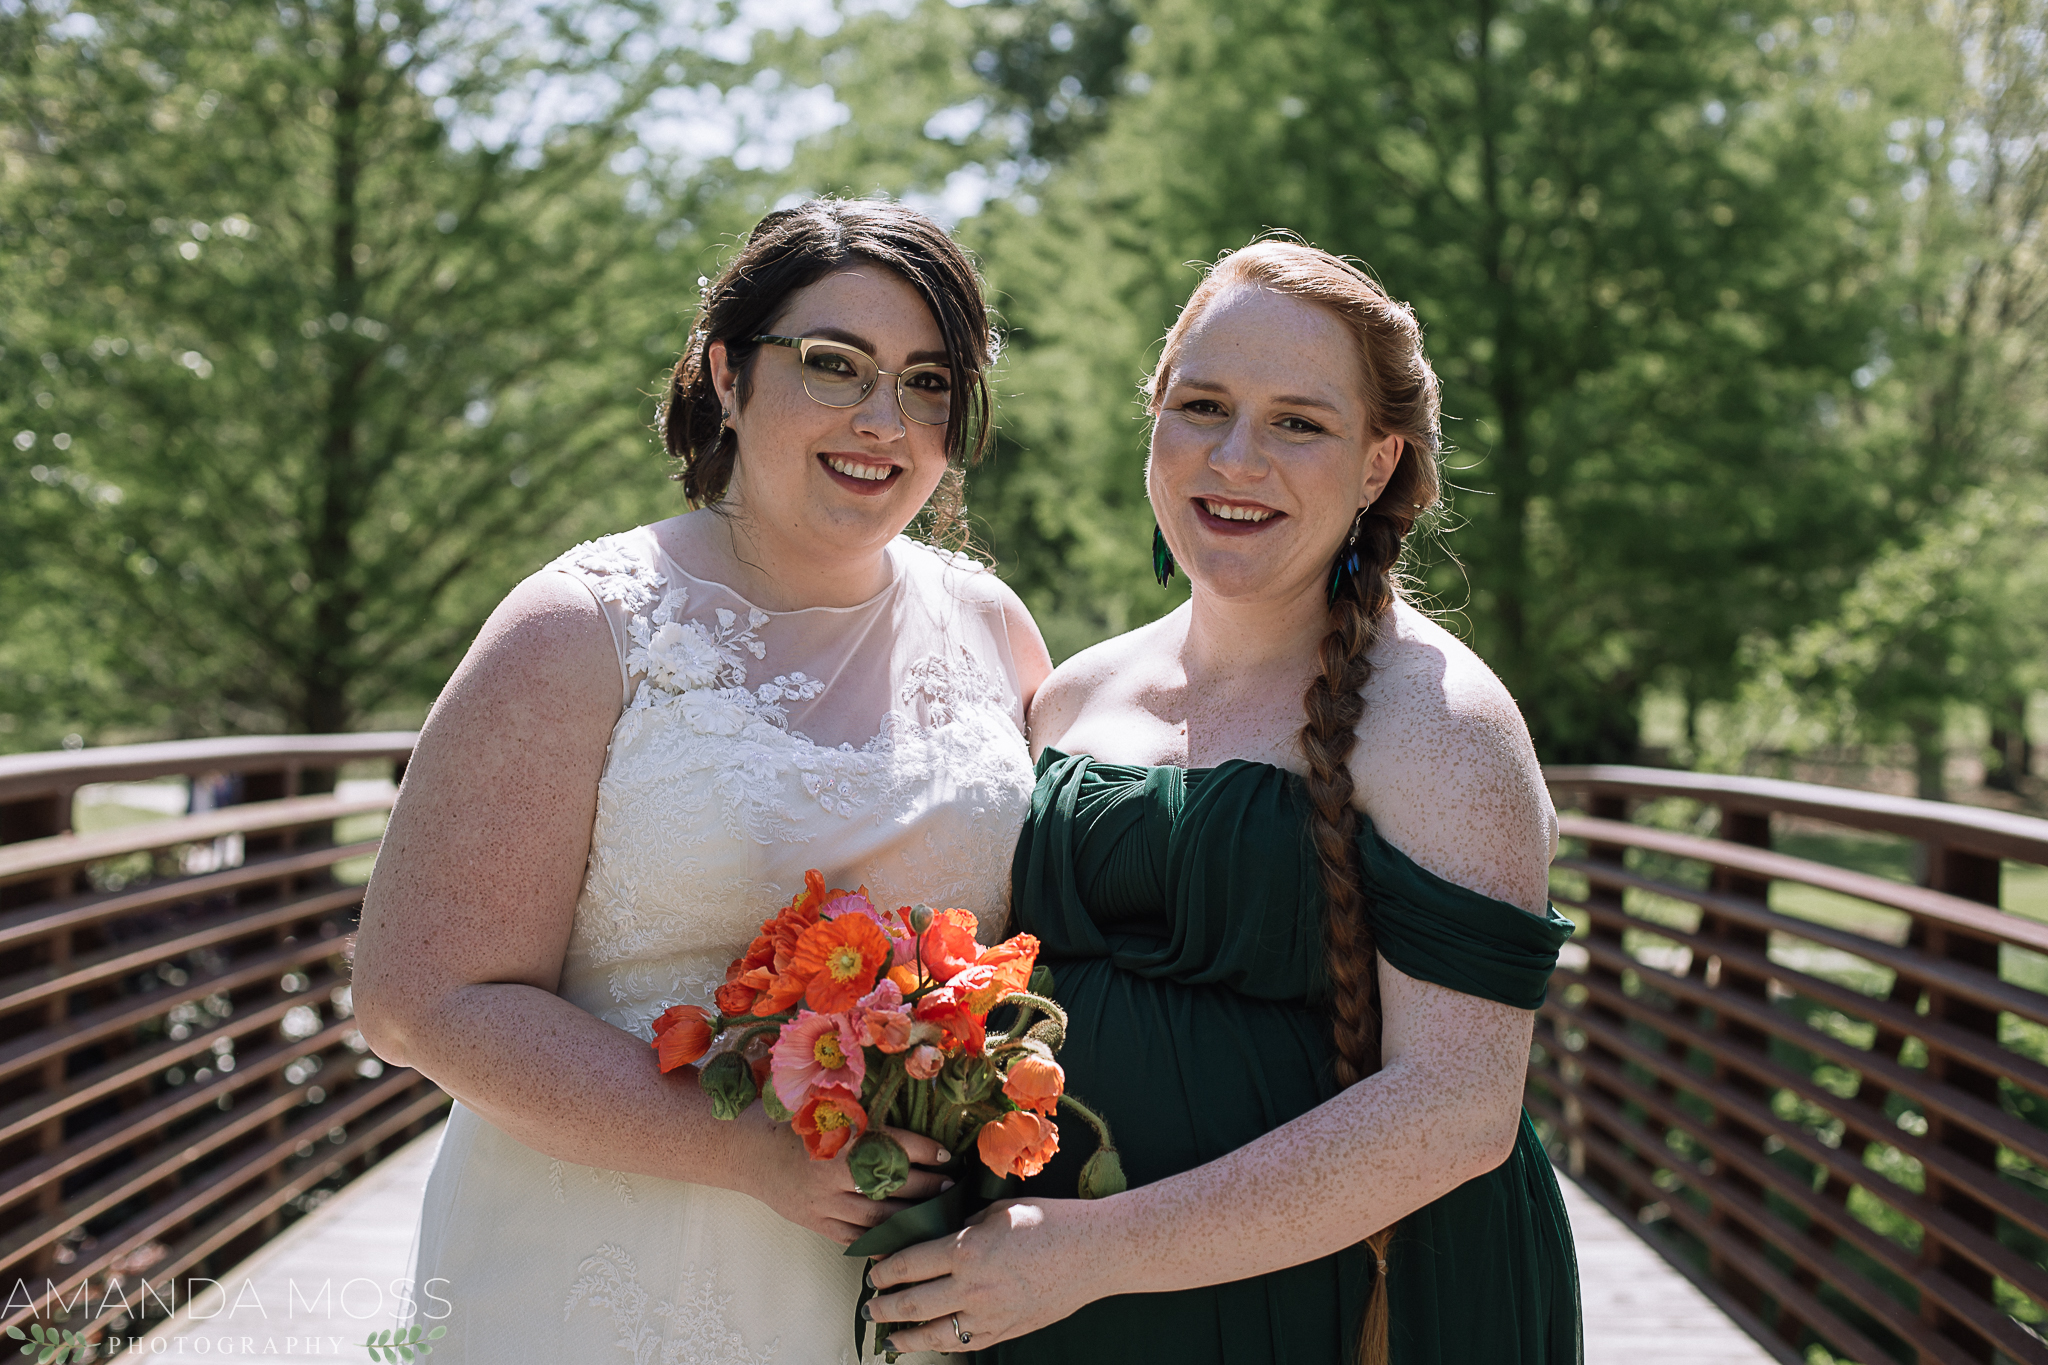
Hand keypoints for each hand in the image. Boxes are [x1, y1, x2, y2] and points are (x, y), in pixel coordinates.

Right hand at [731, 1104, 953, 1244]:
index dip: (924, 1150)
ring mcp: (823, 1201)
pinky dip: (881, 1240)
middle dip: (926, 1186)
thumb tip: (912, 1122)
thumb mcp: (826, 1111)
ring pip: (877, 1215)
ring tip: (936, 1214)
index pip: (892, 1144)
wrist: (748, 1150)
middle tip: (951, 1186)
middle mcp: (832, 1170)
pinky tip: (904, 1240)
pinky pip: (854, 1237)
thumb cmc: (793, 1124)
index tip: (946, 1154)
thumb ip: (864, 1120)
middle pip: (890, 1183)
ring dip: (911, 1216)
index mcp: (838, 1136)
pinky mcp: (815, 1221)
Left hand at [864, 1197, 1109, 1352]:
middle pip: (911, 1304)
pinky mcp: (1006, 1331)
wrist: (1095, 1252)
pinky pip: (964, 1344)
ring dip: (904, 1337)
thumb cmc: (1051, 1222)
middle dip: (884, 1307)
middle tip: (870, 1306)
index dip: (884, 1270)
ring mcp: (989, 1315)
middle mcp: (972, 1287)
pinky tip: (930, 1343)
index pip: (909, 1264)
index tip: (873, 1273)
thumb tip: (937, 1233)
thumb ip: (964, 1224)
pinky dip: (941, 1346)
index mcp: (966, 1249)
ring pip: (933, 1334)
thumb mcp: (999, 1210)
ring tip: (889, 1336)